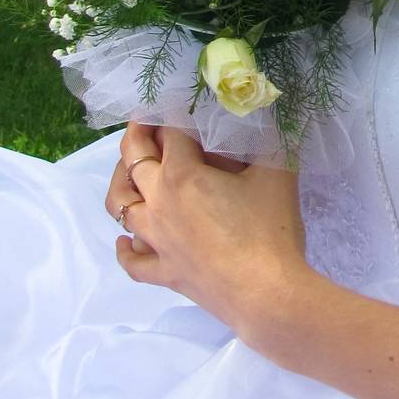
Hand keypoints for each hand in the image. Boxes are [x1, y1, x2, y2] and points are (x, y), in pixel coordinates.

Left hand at [105, 121, 312, 344]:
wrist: (266, 293)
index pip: (170, 133)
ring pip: (121, 206)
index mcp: (181, 174)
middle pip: (134, 160)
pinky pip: (133, 260)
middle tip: (146, 124)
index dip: (175, 115)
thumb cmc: (270, 229)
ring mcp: (156, 240)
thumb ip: (267, 140)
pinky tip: (125, 240)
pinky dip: (126, 248)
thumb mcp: (277, 172)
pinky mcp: (163, 273)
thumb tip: (266, 117)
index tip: (180, 105)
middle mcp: (158, 202)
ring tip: (130, 171)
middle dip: (138, 136)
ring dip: (121, 183)